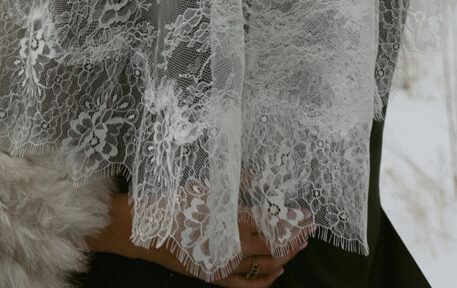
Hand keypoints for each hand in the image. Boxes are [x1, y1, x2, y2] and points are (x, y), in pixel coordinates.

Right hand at [87, 192, 308, 285]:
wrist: (147, 231)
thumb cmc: (176, 203)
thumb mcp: (208, 186)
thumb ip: (238, 183)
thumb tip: (261, 179)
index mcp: (233, 225)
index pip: (274, 226)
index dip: (293, 222)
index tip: (308, 215)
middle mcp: (234, 251)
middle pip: (275, 248)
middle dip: (295, 238)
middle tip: (309, 228)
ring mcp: (226, 268)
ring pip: (266, 268)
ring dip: (286, 257)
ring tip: (298, 246)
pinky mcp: (216, 278)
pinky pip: (248, 285)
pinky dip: (266, 280)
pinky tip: (276, 272)